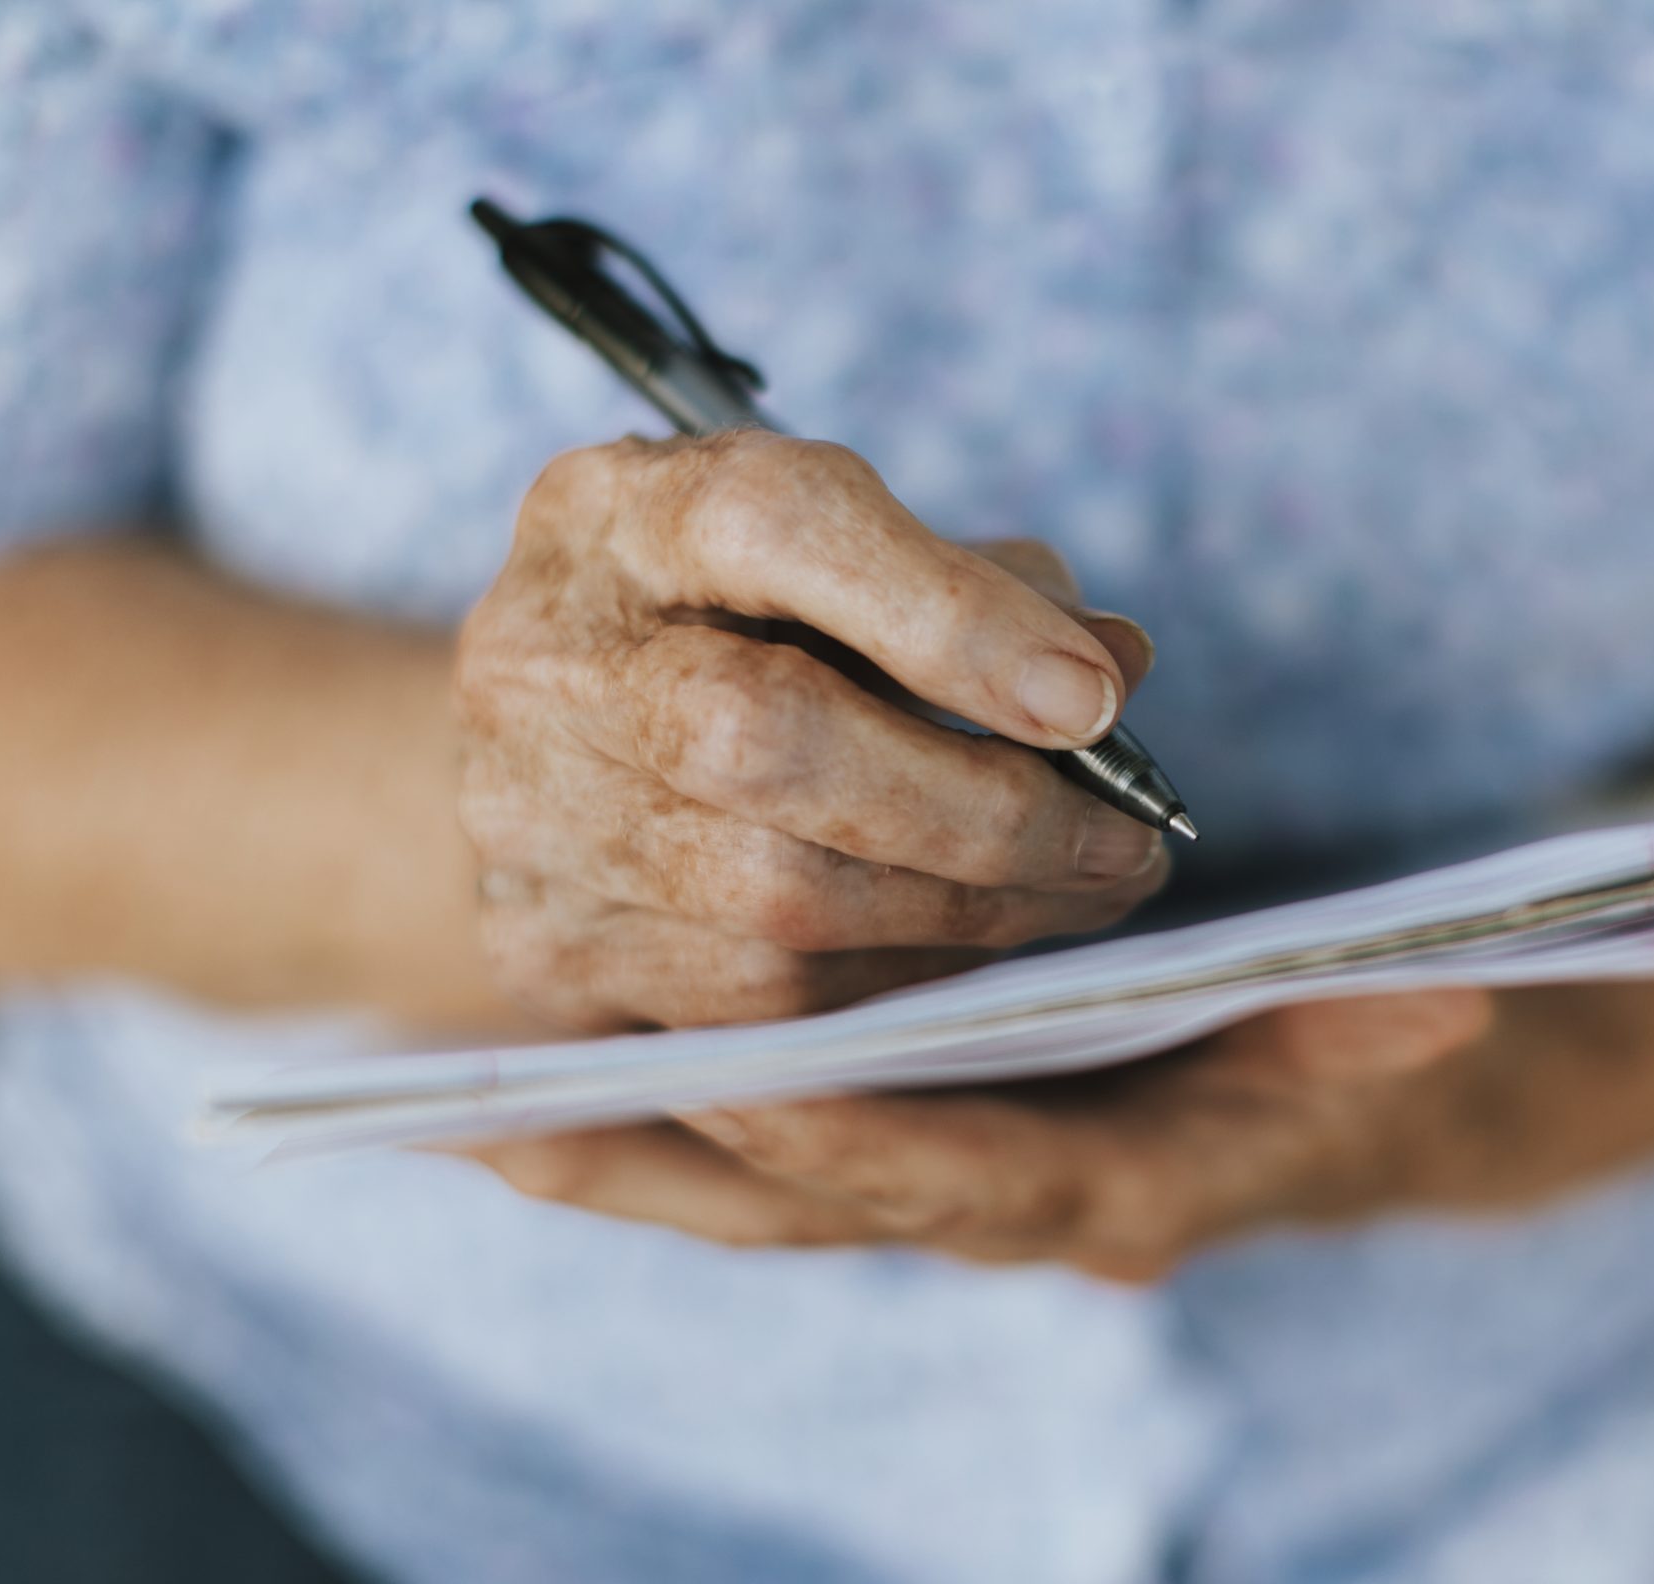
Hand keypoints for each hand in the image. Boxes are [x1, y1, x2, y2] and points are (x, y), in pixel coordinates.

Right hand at [453, 431, 1169, 1031]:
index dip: (949, 617)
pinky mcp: (547, 948)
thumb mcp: (843, 560)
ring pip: (774, 900)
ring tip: (1087, 892)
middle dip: (980, 806)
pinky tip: (976, 942)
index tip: (1094, 699)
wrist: (543, 751)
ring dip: (970, 912)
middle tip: (1124, 839)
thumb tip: (1114, 666)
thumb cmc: (734, 633)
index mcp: (622, 511)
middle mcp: (547, 654)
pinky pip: (759, 1003)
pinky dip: (901, 975)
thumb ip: (977, 588)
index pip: (776, 525)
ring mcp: (528, 813)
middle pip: (762, 738)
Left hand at [467, 986, 1653, 1282]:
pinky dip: (645, 1125)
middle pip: (812, 1209)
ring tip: (472, 1102)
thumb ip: (1358, 1035)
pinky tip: (521, 1078)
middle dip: (676, 1168)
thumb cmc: (1304, 1063)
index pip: (967, 1180)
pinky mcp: (881, 1147)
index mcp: (1103, 1192)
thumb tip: (1444, 1007)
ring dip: (624, 1155)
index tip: (745, 1098)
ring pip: (753, 1196)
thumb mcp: (1327, 1049)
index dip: (859, 1146)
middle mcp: (995, 1209)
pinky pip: (743, 1158)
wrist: (1294, 1107)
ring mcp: (929, 1188)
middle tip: (518, 1115)